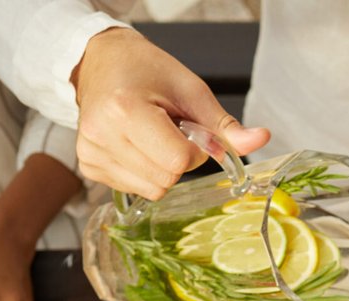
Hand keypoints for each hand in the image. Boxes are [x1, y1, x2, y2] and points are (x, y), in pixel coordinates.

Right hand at [73, 28, 269, 198]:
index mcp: (124, 110)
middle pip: (166, 180)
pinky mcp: (88, 165)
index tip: (186, 127)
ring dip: (163, 168)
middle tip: (168, 129)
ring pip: (153, 190)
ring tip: (150, 135)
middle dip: (179, 161)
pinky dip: (146, 172)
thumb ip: (225, 125)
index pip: (177, 161)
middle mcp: (101, 134)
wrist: (101, 61)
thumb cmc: (147, 70)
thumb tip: (260, 140)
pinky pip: (136, 188)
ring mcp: (91, 153)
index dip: (194, 150)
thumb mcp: (192, 90)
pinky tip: (136, 145)